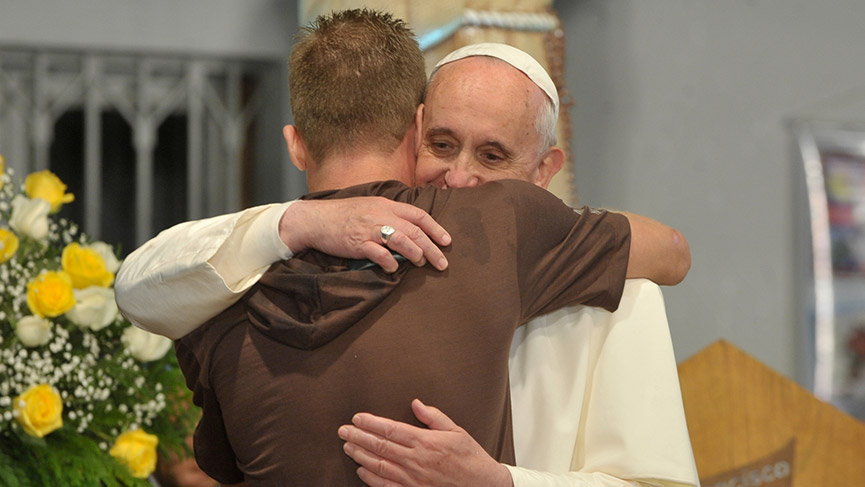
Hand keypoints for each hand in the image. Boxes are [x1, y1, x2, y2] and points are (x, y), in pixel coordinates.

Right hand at [281, 198, 450, 272]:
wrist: (315, 219)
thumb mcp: (370, 207)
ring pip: (400, 239)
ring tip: (421, 263)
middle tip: (442, 263)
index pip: (418, 215)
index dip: (435, 228)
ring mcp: (369, 228)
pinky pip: (378, 253)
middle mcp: (380, 214)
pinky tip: (394, 269)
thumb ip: (389, 216)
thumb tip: (410, 232)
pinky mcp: (357, 243)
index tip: (447, 241)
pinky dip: (389, 262)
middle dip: (432, 248)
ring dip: (415, 253)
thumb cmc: (343, 215)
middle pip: (414, 230)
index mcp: (386, 205)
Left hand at [337, 399, 512, 486]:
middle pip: (379, 446)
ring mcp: (412, 479)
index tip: (357, 418)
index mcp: (425, 442)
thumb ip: (433, 417)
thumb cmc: (470, 458)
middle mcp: (415, 461)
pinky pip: (385, 486)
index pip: (390, 429)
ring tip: (347, 447)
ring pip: (378, 465)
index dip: (370, 423)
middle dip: (358, 437)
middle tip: (343, 430)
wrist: (483, 486)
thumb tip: (416, 403)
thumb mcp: (456, 431)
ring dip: (360, 455)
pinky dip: (370, 478)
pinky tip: (361, 470)